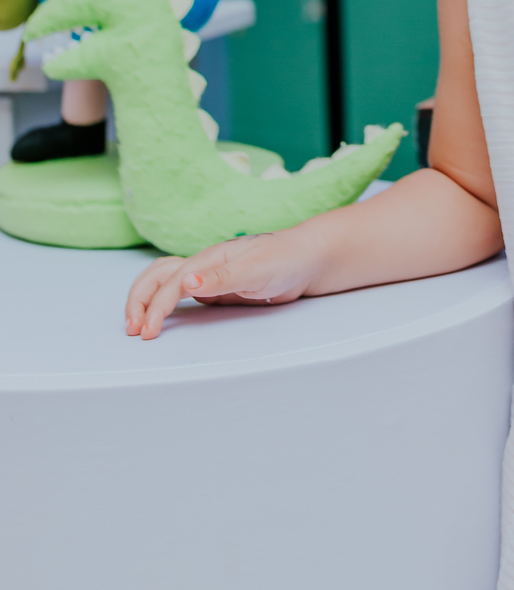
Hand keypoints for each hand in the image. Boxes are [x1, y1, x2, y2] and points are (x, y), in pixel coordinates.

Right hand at [125, 228, 319, 339]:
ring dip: (145, 298)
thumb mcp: (256, 269)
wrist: (305, 260)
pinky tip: (157, 317)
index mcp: (210, 257)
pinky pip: (179, 293)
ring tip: (136, 324)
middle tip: (132, 329)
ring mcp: (208, 277)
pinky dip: (161, 302)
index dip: (156, 306)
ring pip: (163, 281)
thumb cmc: (284, 259)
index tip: (148, 331)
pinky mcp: (214, 289)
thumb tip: (188, 283)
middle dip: (139, 300)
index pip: (171, 282)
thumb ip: (223, 278)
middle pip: (157, 276)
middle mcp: (204, 265)